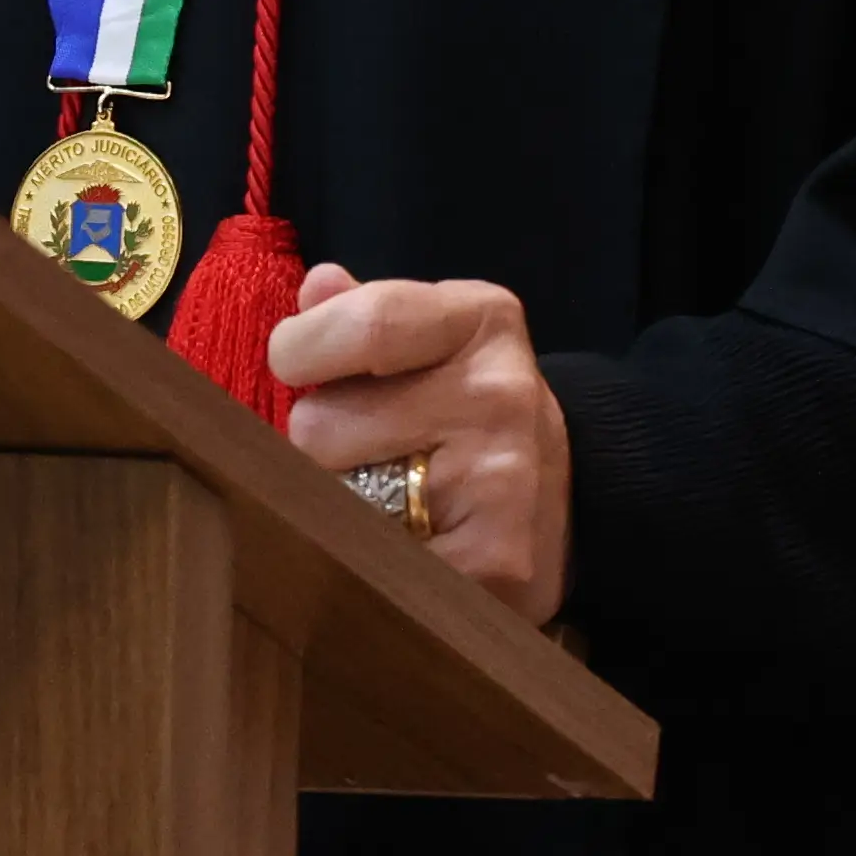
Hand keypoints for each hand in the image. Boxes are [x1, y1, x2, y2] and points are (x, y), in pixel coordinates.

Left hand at [266, 264, 567, 625]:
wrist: (561, 499)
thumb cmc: (470, 407)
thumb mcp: (434, 336)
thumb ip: (368, 314)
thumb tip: (317, 287)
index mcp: (481, 322)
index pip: (366, 324)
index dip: (300, 348)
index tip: (293, 366)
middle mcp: (498, 394)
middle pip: (320, 425)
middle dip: (314, 445)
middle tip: (353, 452)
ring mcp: (499, 484)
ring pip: (333, 502)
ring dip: (333, 508)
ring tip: (375, 500)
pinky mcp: (492, 565)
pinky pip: (369, 567)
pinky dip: (364, 568)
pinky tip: (398, 549)